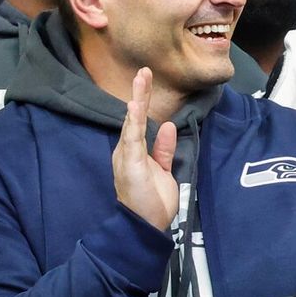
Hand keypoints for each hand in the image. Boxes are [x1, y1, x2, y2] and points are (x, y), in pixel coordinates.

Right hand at [113, 69, 178, 231]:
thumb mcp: (163, 169)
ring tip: (141, 78)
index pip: (139, 122)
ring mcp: (127, 156)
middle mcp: (127, 151)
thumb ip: (164, 149)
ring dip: (137, 100)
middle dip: (139, 94)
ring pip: (132, 122)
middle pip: (133, 117)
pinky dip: (134, 120)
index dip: (143, 101)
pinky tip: (135, 105)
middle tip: (144, 71)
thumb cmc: (152, 200)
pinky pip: (132, 137)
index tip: (147, 80)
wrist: (145, 225)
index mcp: (134, 152)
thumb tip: (168, 126)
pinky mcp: (130, 162)